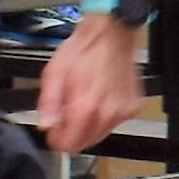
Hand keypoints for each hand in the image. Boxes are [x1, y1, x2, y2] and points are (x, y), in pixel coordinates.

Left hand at [34, 11, 141, 158]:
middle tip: (67, 112)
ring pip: (100, 134)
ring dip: (89, 124)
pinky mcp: (133, 106)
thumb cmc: (84, 49)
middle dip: (73, 132)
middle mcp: (107, 112)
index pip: (69, 144)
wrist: (111, 34)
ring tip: (84, 101)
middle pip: (85, 143)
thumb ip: (48, 103)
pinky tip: (100, 98)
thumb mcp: (54, 72)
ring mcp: (123, 111)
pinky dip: (105, 116)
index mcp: (86, 106)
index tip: (54, 130)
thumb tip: (46, 124)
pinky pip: (114, 123)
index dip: (57, 139)